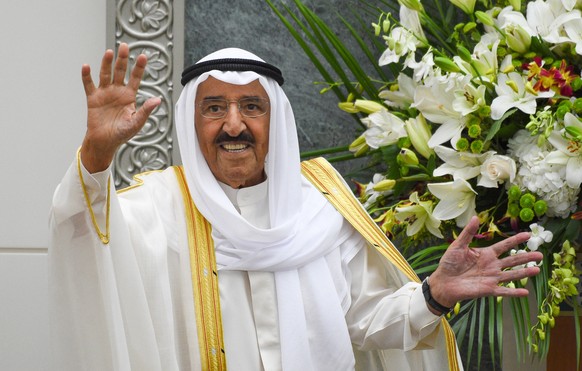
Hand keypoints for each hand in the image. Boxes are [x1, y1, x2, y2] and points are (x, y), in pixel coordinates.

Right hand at [80, 43, 160, 172]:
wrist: (105, 142)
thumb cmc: (122, 134)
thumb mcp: (136, 123)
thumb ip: (145, 111)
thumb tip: (157, 100)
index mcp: (130, 96)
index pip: (136, 78)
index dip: (139, 67)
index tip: (143, 56)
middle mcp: (117, 91)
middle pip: (120, 71)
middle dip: (122, 59)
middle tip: (125, 46)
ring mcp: (104, 93)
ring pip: (105, 74)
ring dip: (106, 63)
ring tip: (109, 52)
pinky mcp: (93, 99)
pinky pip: (89, 85)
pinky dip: (87, 76)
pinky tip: (86, 66)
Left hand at [428, 216, 542, 310]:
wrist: (443, 282)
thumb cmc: (450, 263)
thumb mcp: (458, 246)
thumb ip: (467, 233)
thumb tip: (475, 217)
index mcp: (486, 254)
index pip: (504, 245)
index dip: (515, 240)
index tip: (528, 234)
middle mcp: (492, 266)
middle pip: (512, 260)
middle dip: (526, 257)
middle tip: (540, 255)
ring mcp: (492, 278)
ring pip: (511, 275)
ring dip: (524, 273)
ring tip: (537, 269)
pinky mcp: (488, 290)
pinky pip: (503, 292)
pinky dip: (514, 292)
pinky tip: (526, 292)